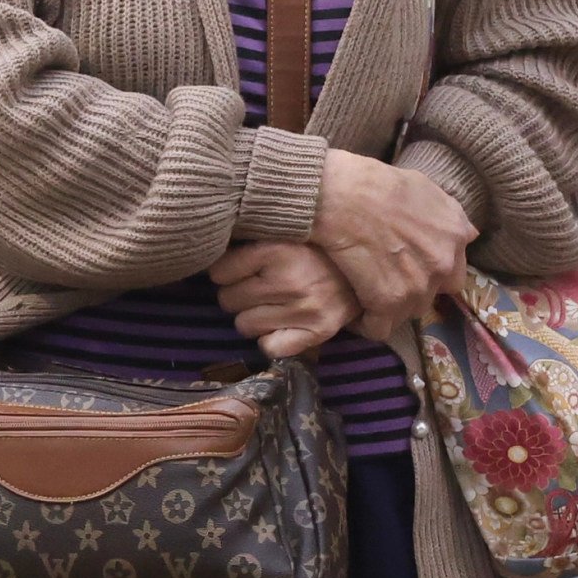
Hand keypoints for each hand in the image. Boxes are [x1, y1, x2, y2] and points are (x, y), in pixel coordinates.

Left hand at [208, 239, 361, 358]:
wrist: (370, 263)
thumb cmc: (317, 246)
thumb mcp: (282, 230)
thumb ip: (250, 236)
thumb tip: (207, 246)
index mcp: (277, 248)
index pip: (219, 272)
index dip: (228, 270)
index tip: (244, 267)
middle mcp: (290, 279)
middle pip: (227, 299)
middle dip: (240, 293)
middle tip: (262, 285)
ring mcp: (305, 308)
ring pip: (243, 325)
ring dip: (253, 316)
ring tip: (275, 302)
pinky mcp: (318, 331)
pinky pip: (269, 347)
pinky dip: (271, 339)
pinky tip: (283, 324)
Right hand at [309, 151, 480, 331]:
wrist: (341, 195)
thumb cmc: (377, 183)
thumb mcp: (426, 187)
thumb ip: (450, 215)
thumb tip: (469, 234)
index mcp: (456, 235)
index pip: (455, 272)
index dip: (432, 272)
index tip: (412, 269)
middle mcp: (444, 263)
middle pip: (433, 295)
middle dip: (415, 291)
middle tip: (389, 280)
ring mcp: (419, 284)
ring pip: (409, 312)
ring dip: (391, 307)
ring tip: (370, 293)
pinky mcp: (388, 301)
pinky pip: (381, 328)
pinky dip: (368, 323)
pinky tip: (358, 312)